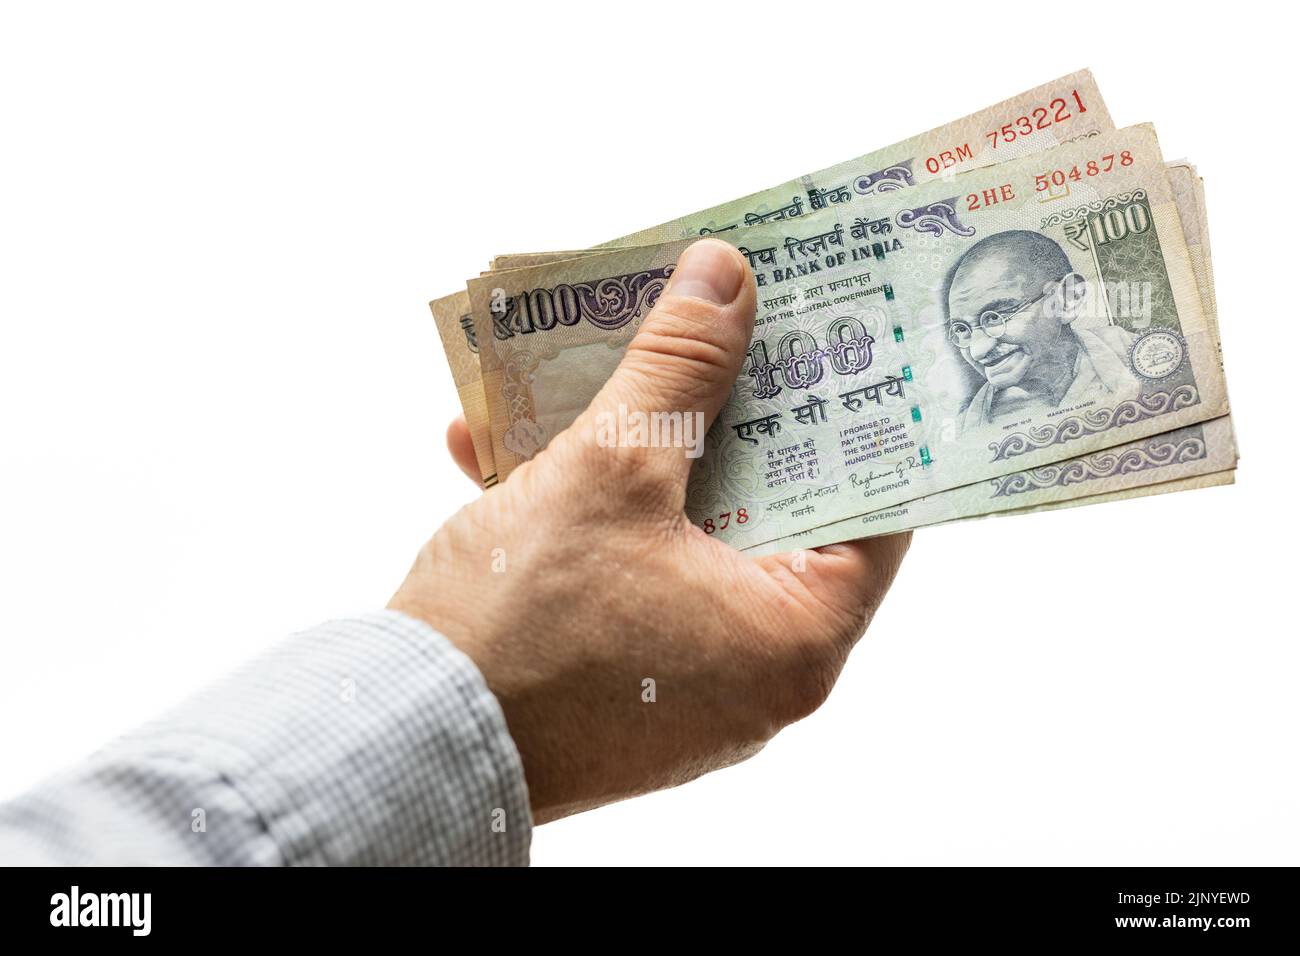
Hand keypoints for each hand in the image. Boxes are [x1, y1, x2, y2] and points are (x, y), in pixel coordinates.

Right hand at [392, 239, 910, 822]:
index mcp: (792, 637)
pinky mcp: (618, 683)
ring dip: (637, 452)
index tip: (827, 345)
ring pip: (683, 536)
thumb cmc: (520, 623)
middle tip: (721, 335)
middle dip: (726, 414)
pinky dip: (581, 513)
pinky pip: (623, 574)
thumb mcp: (609, 469)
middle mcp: (754, 672)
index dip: (851, 416)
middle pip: (769, 511)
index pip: (872, 509)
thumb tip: (724, 277)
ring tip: (604, 371)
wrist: (397, 743)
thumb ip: (677, 367)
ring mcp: (685, 683)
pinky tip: (503, 449)